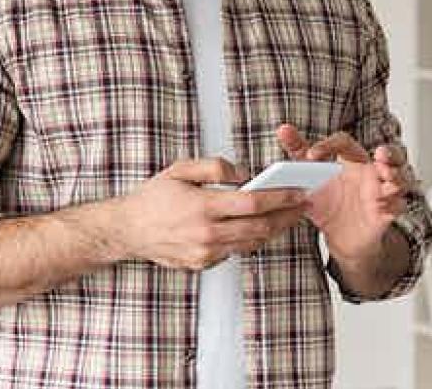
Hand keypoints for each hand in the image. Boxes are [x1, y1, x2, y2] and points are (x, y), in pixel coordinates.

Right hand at [115, 157, 308, 270]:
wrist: (127, 230)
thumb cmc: (153, 197)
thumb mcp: (180, 169)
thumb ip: (215, 168)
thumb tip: (245, 174)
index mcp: (203, 207)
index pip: (253, 203)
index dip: (281, 197)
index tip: (298, 191)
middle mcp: (207, 234)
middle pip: (260, 227)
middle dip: (286, 215)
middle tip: (303, 205)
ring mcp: (206, 253)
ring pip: (251, 242)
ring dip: (273, 230)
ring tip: (288, 216)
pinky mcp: (203, 264)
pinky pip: (235, 251)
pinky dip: (250, 239)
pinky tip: (259, 227)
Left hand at [276, 124, 414, 262]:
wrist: (340, 237)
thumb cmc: (330, 202)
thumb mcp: (310, 178)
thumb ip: (298, 152)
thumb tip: (283, 129)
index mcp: (351, 159)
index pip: (345, 142)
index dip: (328, 144)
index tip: (310, 156)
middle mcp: (371, 172)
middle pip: (391, 154)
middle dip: (390, 152)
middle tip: (380, 154)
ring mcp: (382, 191)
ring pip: (401, 177)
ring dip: (397, 175)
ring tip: (386, 177)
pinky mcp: (387, 212)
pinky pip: (399, 205)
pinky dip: (394, 203)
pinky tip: (384, 204)